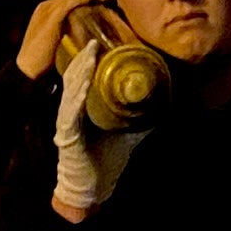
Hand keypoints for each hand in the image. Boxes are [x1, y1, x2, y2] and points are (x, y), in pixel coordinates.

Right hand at [16, 0, 113, 79]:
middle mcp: (45, 6)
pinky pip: (70, 2)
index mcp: (43, 10)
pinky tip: (93, 0)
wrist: (28, 66)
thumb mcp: (52, 38)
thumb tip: (79, 30)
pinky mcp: (52, 17)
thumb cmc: (40, 57)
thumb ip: (62, 30)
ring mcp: (47, 10)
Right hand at [49, 38, 141, 223]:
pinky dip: (78, 95)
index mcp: (84, 109)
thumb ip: (141, 118)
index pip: (84, 78)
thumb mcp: (129, 134)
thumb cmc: (106, 161)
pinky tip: (85, 82)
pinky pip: (71, 111)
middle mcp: (72, 112)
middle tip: (94, 39)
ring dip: (81, 71)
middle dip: (84, 58)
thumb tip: (164, 103)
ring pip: (72, 90)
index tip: (99, 40)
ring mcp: (68, 123)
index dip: (89, 59)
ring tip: (90, 54)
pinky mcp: (67, 136)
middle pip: (75, 78)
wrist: (93, 190)